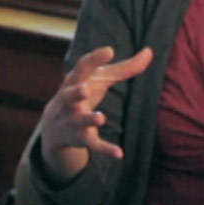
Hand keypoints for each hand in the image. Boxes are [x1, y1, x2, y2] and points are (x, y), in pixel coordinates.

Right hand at [39, 46, 152, 182]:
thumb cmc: (84, 93)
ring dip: (88, 119)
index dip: (95, 59)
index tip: (109, 50)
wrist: (54, 127)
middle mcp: (69, 100)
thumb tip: (150, 51)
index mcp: (76, 80)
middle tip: (84, 89)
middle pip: (69, 95)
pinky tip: (119, 153)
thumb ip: (125, 67)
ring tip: (101, 119)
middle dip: (75, 93)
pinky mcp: (80, 138)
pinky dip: (105, 149)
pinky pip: (92, 144)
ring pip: (79, 120)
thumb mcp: (101, 79)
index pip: (83, 67)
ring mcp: (72, 120)